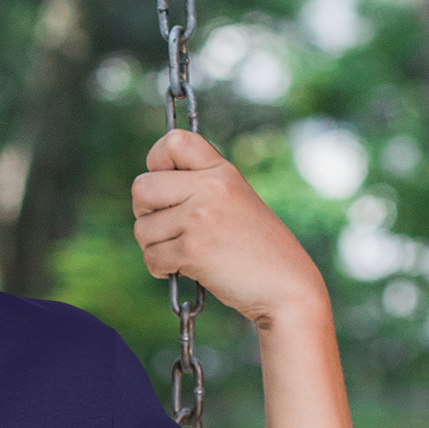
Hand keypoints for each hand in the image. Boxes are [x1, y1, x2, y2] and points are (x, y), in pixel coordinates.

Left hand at [132, 129, 326, 325]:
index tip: (164, 184)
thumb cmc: (256, 248)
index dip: (156, 161)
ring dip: (155, 247)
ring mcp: (201, 217)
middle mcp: (211, 187)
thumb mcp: (235, 200)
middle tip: (167, 228)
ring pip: (142, 228)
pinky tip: (186, 269)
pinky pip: (151, 257)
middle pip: (141, 187)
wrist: (286, 286)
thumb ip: (198, 187)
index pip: (173, 141)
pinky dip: (161, 269)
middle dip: (145, 213)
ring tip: (184, 253)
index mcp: (222, 171)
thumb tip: (144, 188)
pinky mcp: (193, 250)